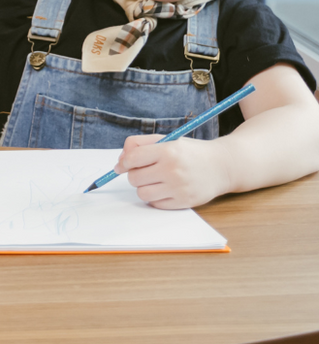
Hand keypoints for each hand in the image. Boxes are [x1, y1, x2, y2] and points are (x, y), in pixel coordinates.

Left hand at [116, 132, 230, 209]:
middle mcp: (173, 170)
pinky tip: (165, 189)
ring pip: (142, 193)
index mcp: (168, 151)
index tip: (123, 164)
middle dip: (135, 174)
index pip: (132, 158)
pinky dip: (155, 197)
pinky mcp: (185, 202)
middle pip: (134, 178)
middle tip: (145, 171)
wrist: (223, 166)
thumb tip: (120, 161)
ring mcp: (179, 188)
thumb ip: (140, 144)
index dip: (124, 162)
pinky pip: (155, 204)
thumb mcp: (168, 139)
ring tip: (155, 180)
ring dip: (144, 187)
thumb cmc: (191, 152)